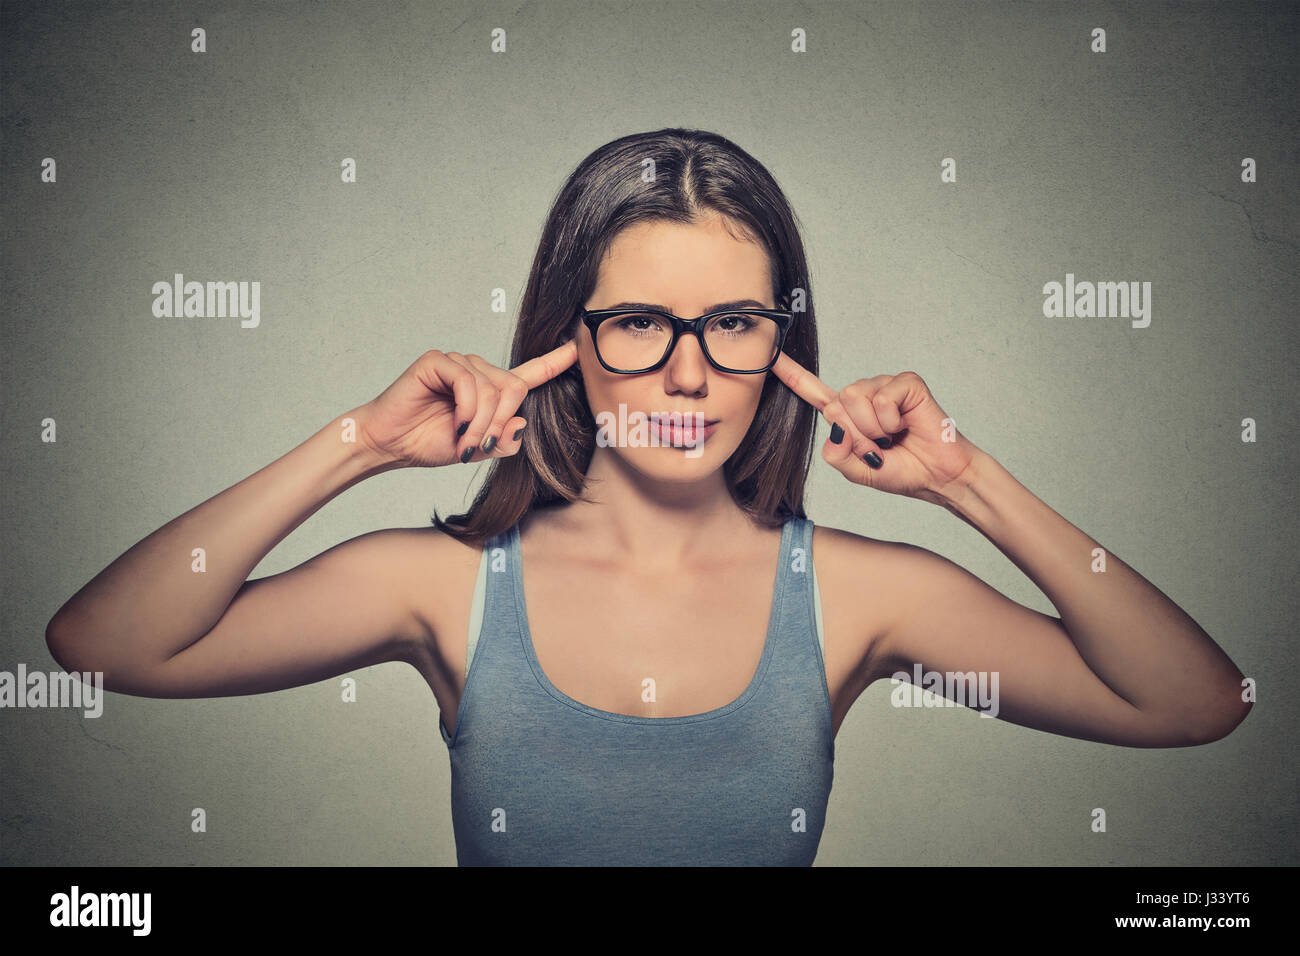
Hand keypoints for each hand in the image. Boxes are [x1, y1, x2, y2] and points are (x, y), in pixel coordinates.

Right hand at [357, 342, 577, 467]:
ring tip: (463, 441)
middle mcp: (478, 371)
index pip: (529, 372)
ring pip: (493, 389)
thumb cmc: (429, 442)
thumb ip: (504, 440)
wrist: (390, 444)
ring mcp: (458, 363)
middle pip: (514, 388)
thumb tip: (522, 424)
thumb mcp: (478, 450)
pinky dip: (466, 409)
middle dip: (501, 423)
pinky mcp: (438, 361)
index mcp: (491, 390)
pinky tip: (455, 423)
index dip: (554, 362)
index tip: (577, 350)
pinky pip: (468, 382)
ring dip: (481, 424)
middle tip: (480, 447)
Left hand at [770, 353, 980, 501]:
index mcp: (846, 415)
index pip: (813, 392)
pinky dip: (891, 420)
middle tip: (880, 447)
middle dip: (856, 435)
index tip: (771, 356)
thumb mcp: (857, 471)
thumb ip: (836, 455)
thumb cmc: (901, 471)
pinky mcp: (906, 383)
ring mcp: (884, 386)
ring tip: (892, 437)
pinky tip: (905, 425)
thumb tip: (835, 429)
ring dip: (873, 428)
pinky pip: (882, 398)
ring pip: (855, 399)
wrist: (937, 476)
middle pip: (835, 405)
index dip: (791, 374)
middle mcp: (863, 395)